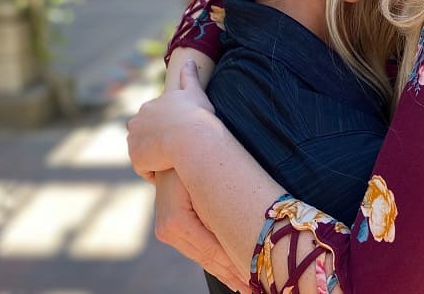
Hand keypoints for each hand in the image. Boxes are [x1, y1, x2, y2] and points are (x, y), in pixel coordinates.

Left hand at [127, 60, 219, 179]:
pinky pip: (145, 169)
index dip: (167, 128)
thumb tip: (191, 61)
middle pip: (145, 135)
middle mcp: (137, 122)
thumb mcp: (195, 93)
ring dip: (155, 157)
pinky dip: (154, 171)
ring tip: (174, 162)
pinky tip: (169, 171)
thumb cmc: (196, 115)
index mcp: (149, 106)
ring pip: (144, 152)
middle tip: (178, 150)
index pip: (154, 120)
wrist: (191, 137)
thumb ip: (189, 77)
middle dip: (156, 142)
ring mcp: (134, 141)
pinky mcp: (136, 159)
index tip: (180, 135)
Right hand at [154, 170, 249, 293]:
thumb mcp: (209, 187)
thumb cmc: (196, 160)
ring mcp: (167, 230)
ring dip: (225, 272)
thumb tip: (246, 241)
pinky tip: (231, 273)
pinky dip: (215, 261)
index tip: (255, 279)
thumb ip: (219, 216)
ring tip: (247, 286)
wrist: (173, 144)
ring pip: (202, 257)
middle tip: (255, 290)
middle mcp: (169, 229)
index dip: (234, 267)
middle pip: (207, 259)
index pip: (211, 252)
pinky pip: (197, 249)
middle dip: (232, 275)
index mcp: (176, 222)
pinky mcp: (170, 228)